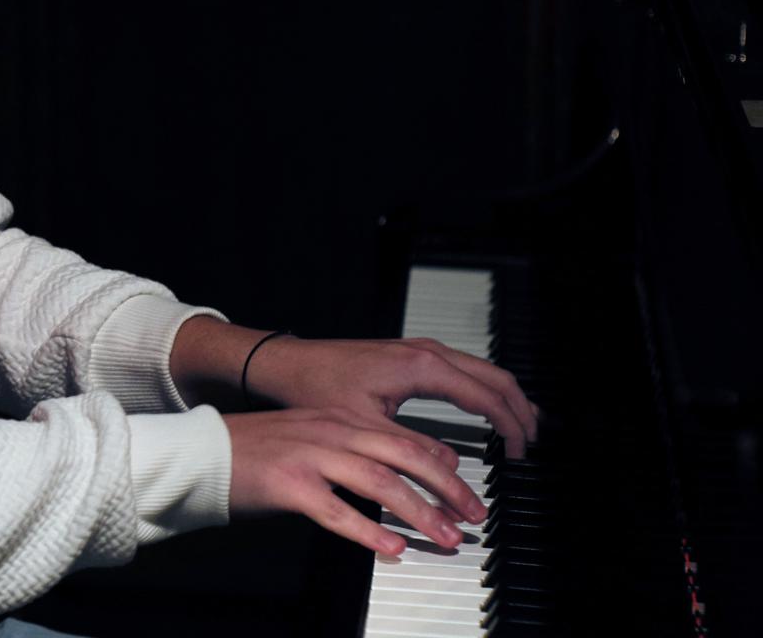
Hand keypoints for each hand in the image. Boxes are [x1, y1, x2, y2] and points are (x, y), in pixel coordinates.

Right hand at [225, 406, 487, 556]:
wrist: (202, 450)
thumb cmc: (253, 449)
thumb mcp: (308, 436)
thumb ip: (350, 447)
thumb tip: (393, 472)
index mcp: (336, 420)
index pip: (403, 438)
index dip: (442, 465)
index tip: (465, 490)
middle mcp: (329, 432)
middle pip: (402, 456)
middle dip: (445, 488)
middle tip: (471, 515)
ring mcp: (309, 456)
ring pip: (379, 481)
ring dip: (419, 512)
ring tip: (444, 536)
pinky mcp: (288, 483)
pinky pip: (337, 510)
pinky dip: (369, 531)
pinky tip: (391, 548)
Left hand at [245, 334, 541, 458]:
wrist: (288, 363)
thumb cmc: (318, 387)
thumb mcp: (365, 425)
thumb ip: (411, 448)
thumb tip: (453, 470)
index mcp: (422, 366)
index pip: (487, 396)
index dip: (511, 428)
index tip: (520, 456)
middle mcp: (426, 351)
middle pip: (495, 377)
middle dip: (520, 410)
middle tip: (533, 445)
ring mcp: (420, 350)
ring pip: (482, 370)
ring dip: (505, 398)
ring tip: (521, 431)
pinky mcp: (411, 356)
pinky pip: (464, 369)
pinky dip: (485, 390)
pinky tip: (488, 410)